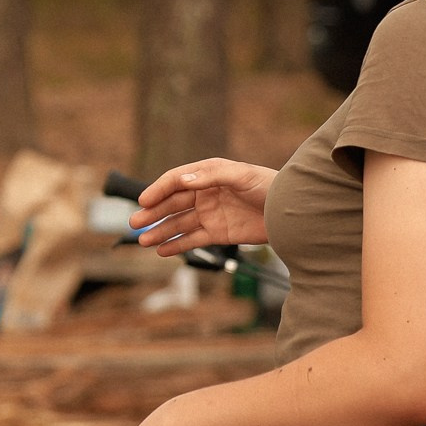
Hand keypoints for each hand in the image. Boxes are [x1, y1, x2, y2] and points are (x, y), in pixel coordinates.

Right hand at [130, 159, 276, 255]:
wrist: (291, 212)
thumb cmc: (268, 187)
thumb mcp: (240, 176)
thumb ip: (211, 176)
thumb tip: (183, 180)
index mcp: (207, 174)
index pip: (175, 181)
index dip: (158, 190)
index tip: (144, 201)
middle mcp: (204, 194)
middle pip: (172, 204)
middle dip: (152, 213)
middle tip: (134, 223)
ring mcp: (210, 214)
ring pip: (178, 224)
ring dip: (160, 231)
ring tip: (143, 241)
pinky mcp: (218, 233)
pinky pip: (192, 239)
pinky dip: (176, 245)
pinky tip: (162, 250)